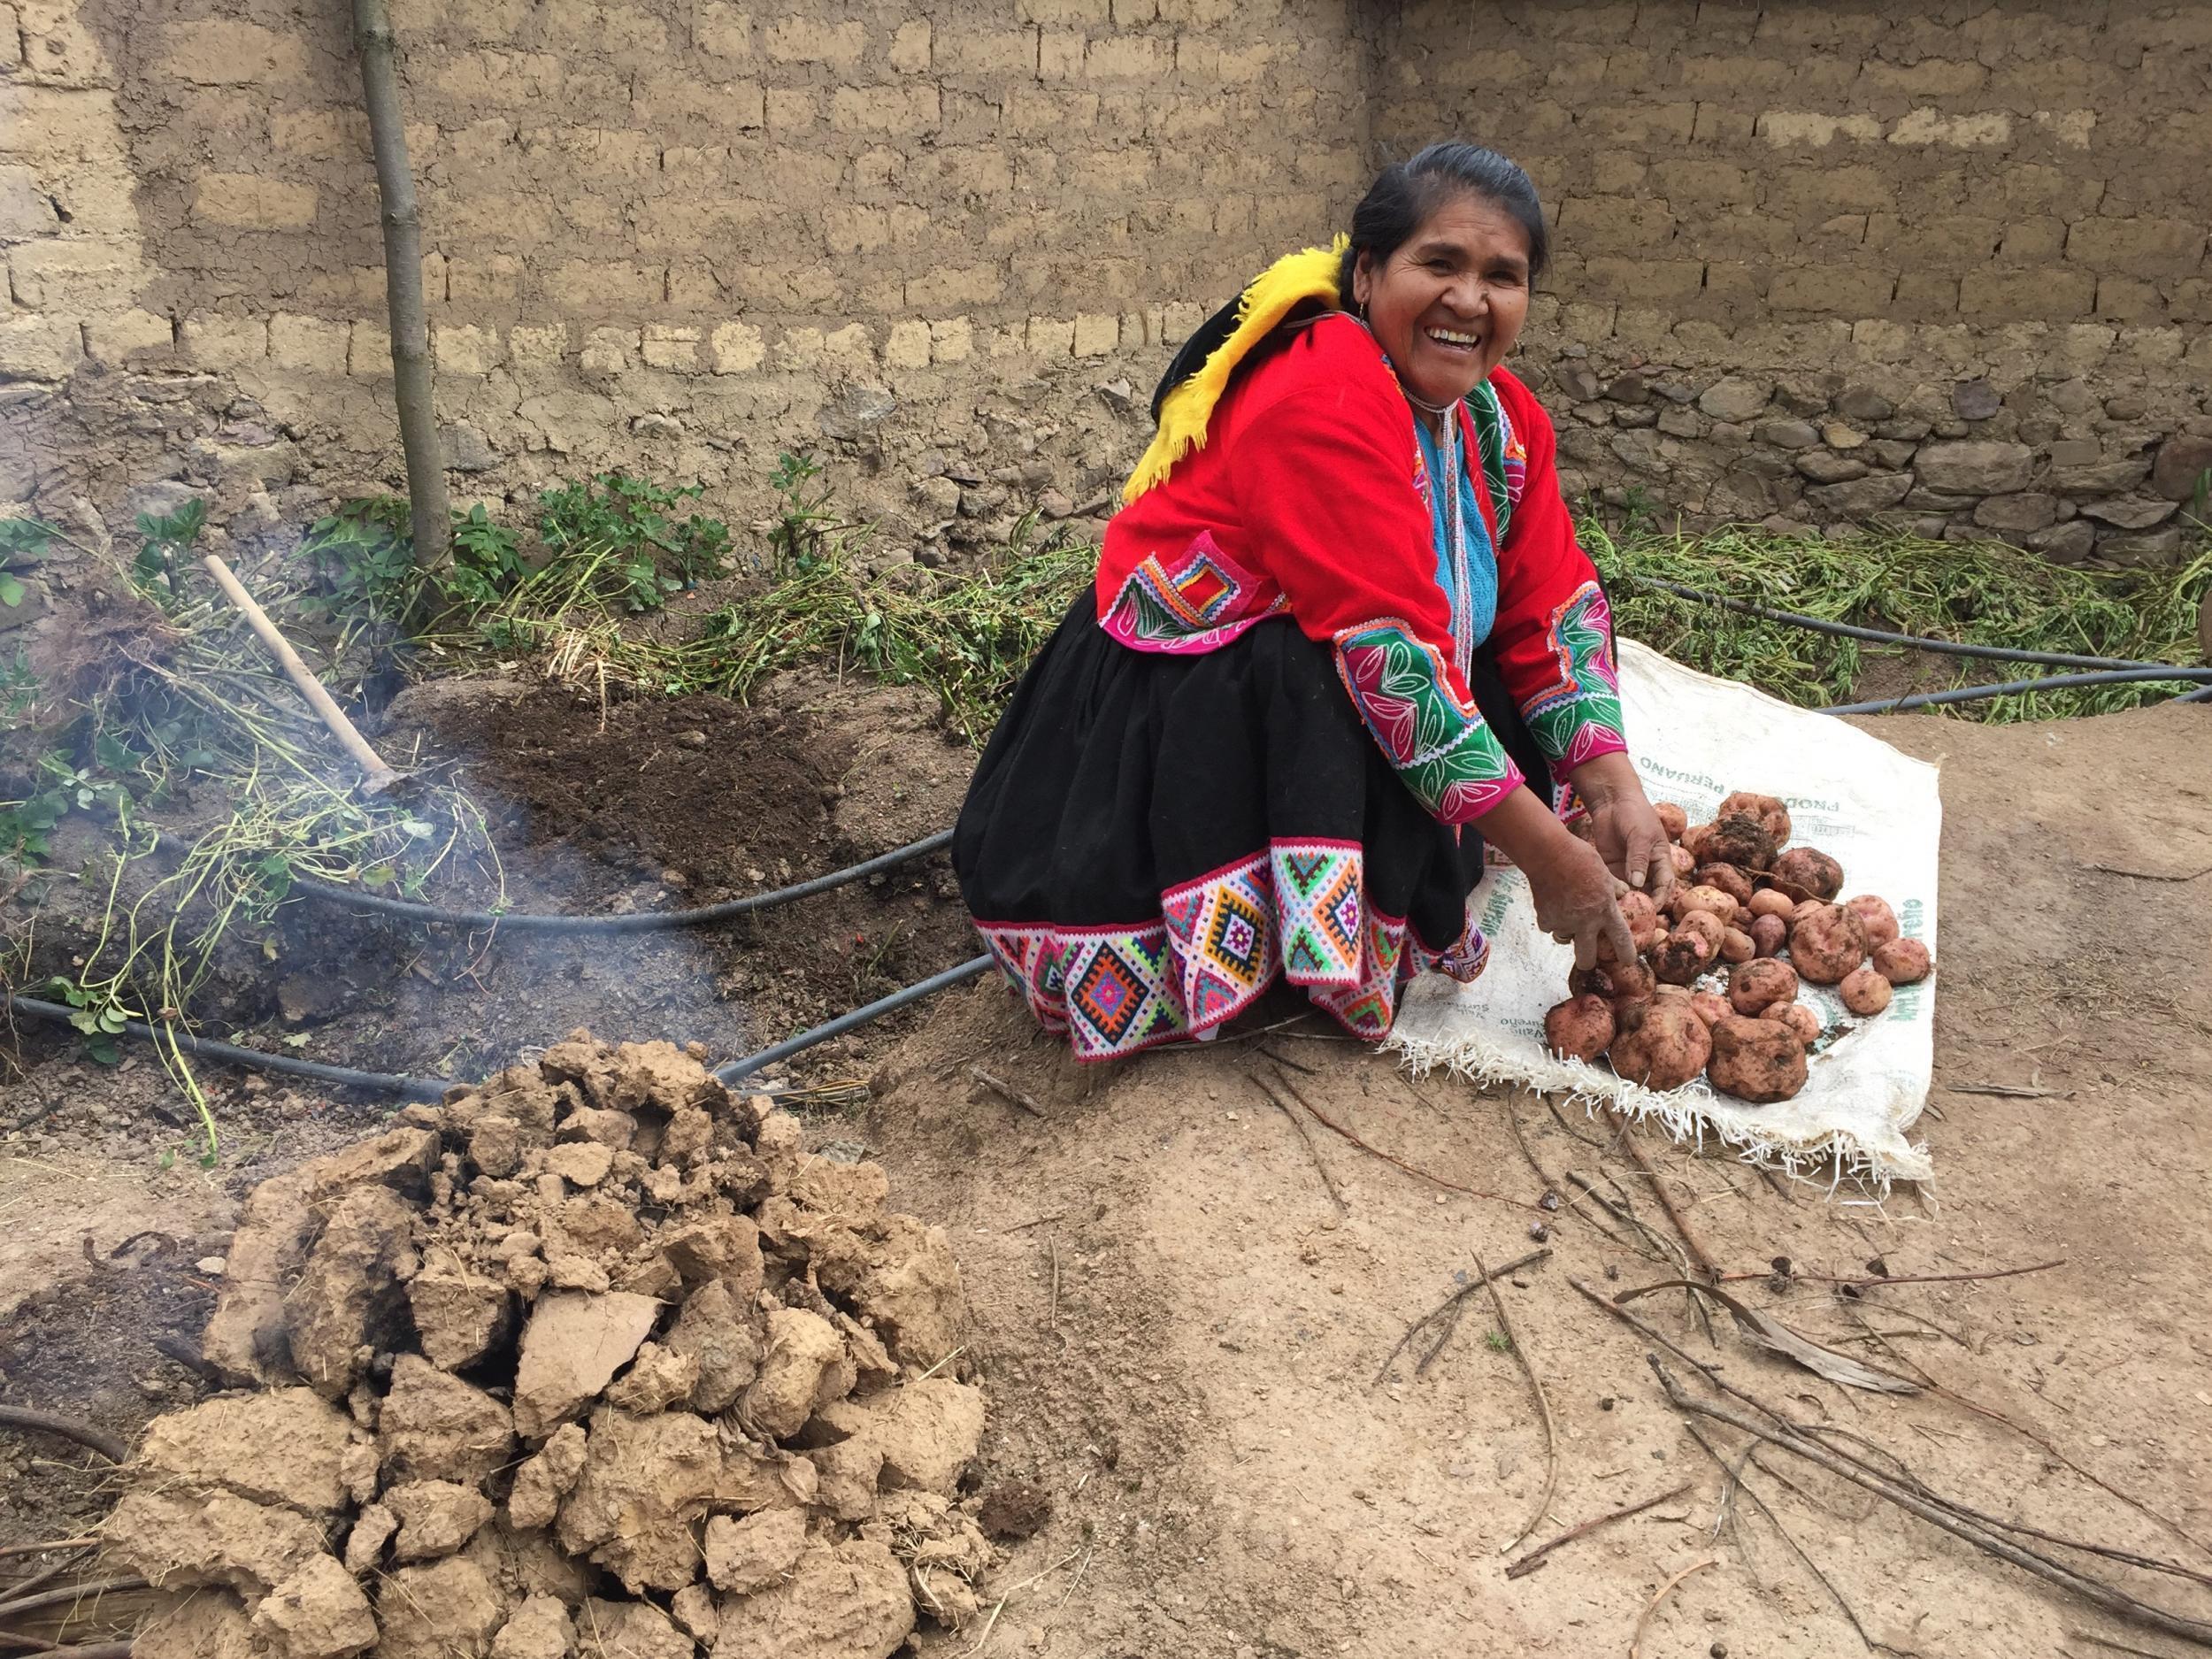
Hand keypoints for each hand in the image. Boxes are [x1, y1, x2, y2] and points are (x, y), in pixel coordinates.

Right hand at [1524, 833, 1637, 971]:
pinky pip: (1549, 926)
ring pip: (1564, 940)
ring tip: (1566, 918)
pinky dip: (1551, 919)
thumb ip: (1614, 888)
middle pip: (1586, 958)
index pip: (1621, 940)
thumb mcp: (1605, 872)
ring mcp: (1563, 922)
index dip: (1626, 954)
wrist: (1550, 854)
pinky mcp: (1545, 918)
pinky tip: (1553, 905)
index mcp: (1605, 911)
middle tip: (1588, 958)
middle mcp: (1585, 922)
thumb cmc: (1580, 858)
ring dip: (1566, 934)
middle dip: (1588, 962)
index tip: (1627, 961)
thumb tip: (1622, 892)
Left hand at [1571, 753, 1673, 899]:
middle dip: (1641, 906)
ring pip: (1629, 891)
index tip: (1652, 909)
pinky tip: (1603, 898)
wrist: (1612, 800)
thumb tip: (1637, 883)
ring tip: (1616, 911)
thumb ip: (1638, 858)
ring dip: (1624, 901)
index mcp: (1660, 860)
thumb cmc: (1634, 813)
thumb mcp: (1640, 835)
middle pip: (1647, 893)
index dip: (1661, 898)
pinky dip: (1609, 892)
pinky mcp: (1611, 867)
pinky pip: (1612, 884)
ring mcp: (1628, 868)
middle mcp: (1646, 868)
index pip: (1665, 885)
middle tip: (1632, 917)